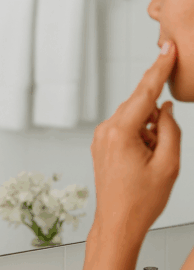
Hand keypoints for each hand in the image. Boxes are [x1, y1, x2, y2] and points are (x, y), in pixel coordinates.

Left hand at [91, 42, 180, 239]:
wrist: (117, 222)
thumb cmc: (141, 199)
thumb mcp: (168, 164)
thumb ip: (169, 128)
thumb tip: (164, 108)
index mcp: (120, 131)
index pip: (144, 92)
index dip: (159, 68)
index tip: (168, 48)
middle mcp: (106, 130)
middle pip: (139, 106)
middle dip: (158, 116)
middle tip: (163, 145)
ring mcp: (101, 137)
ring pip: (134, 118)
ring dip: (150, 130)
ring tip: (153, 161)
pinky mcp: (102, 144)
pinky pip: (126, 129)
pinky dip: (141, 136)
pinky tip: (145, 158)